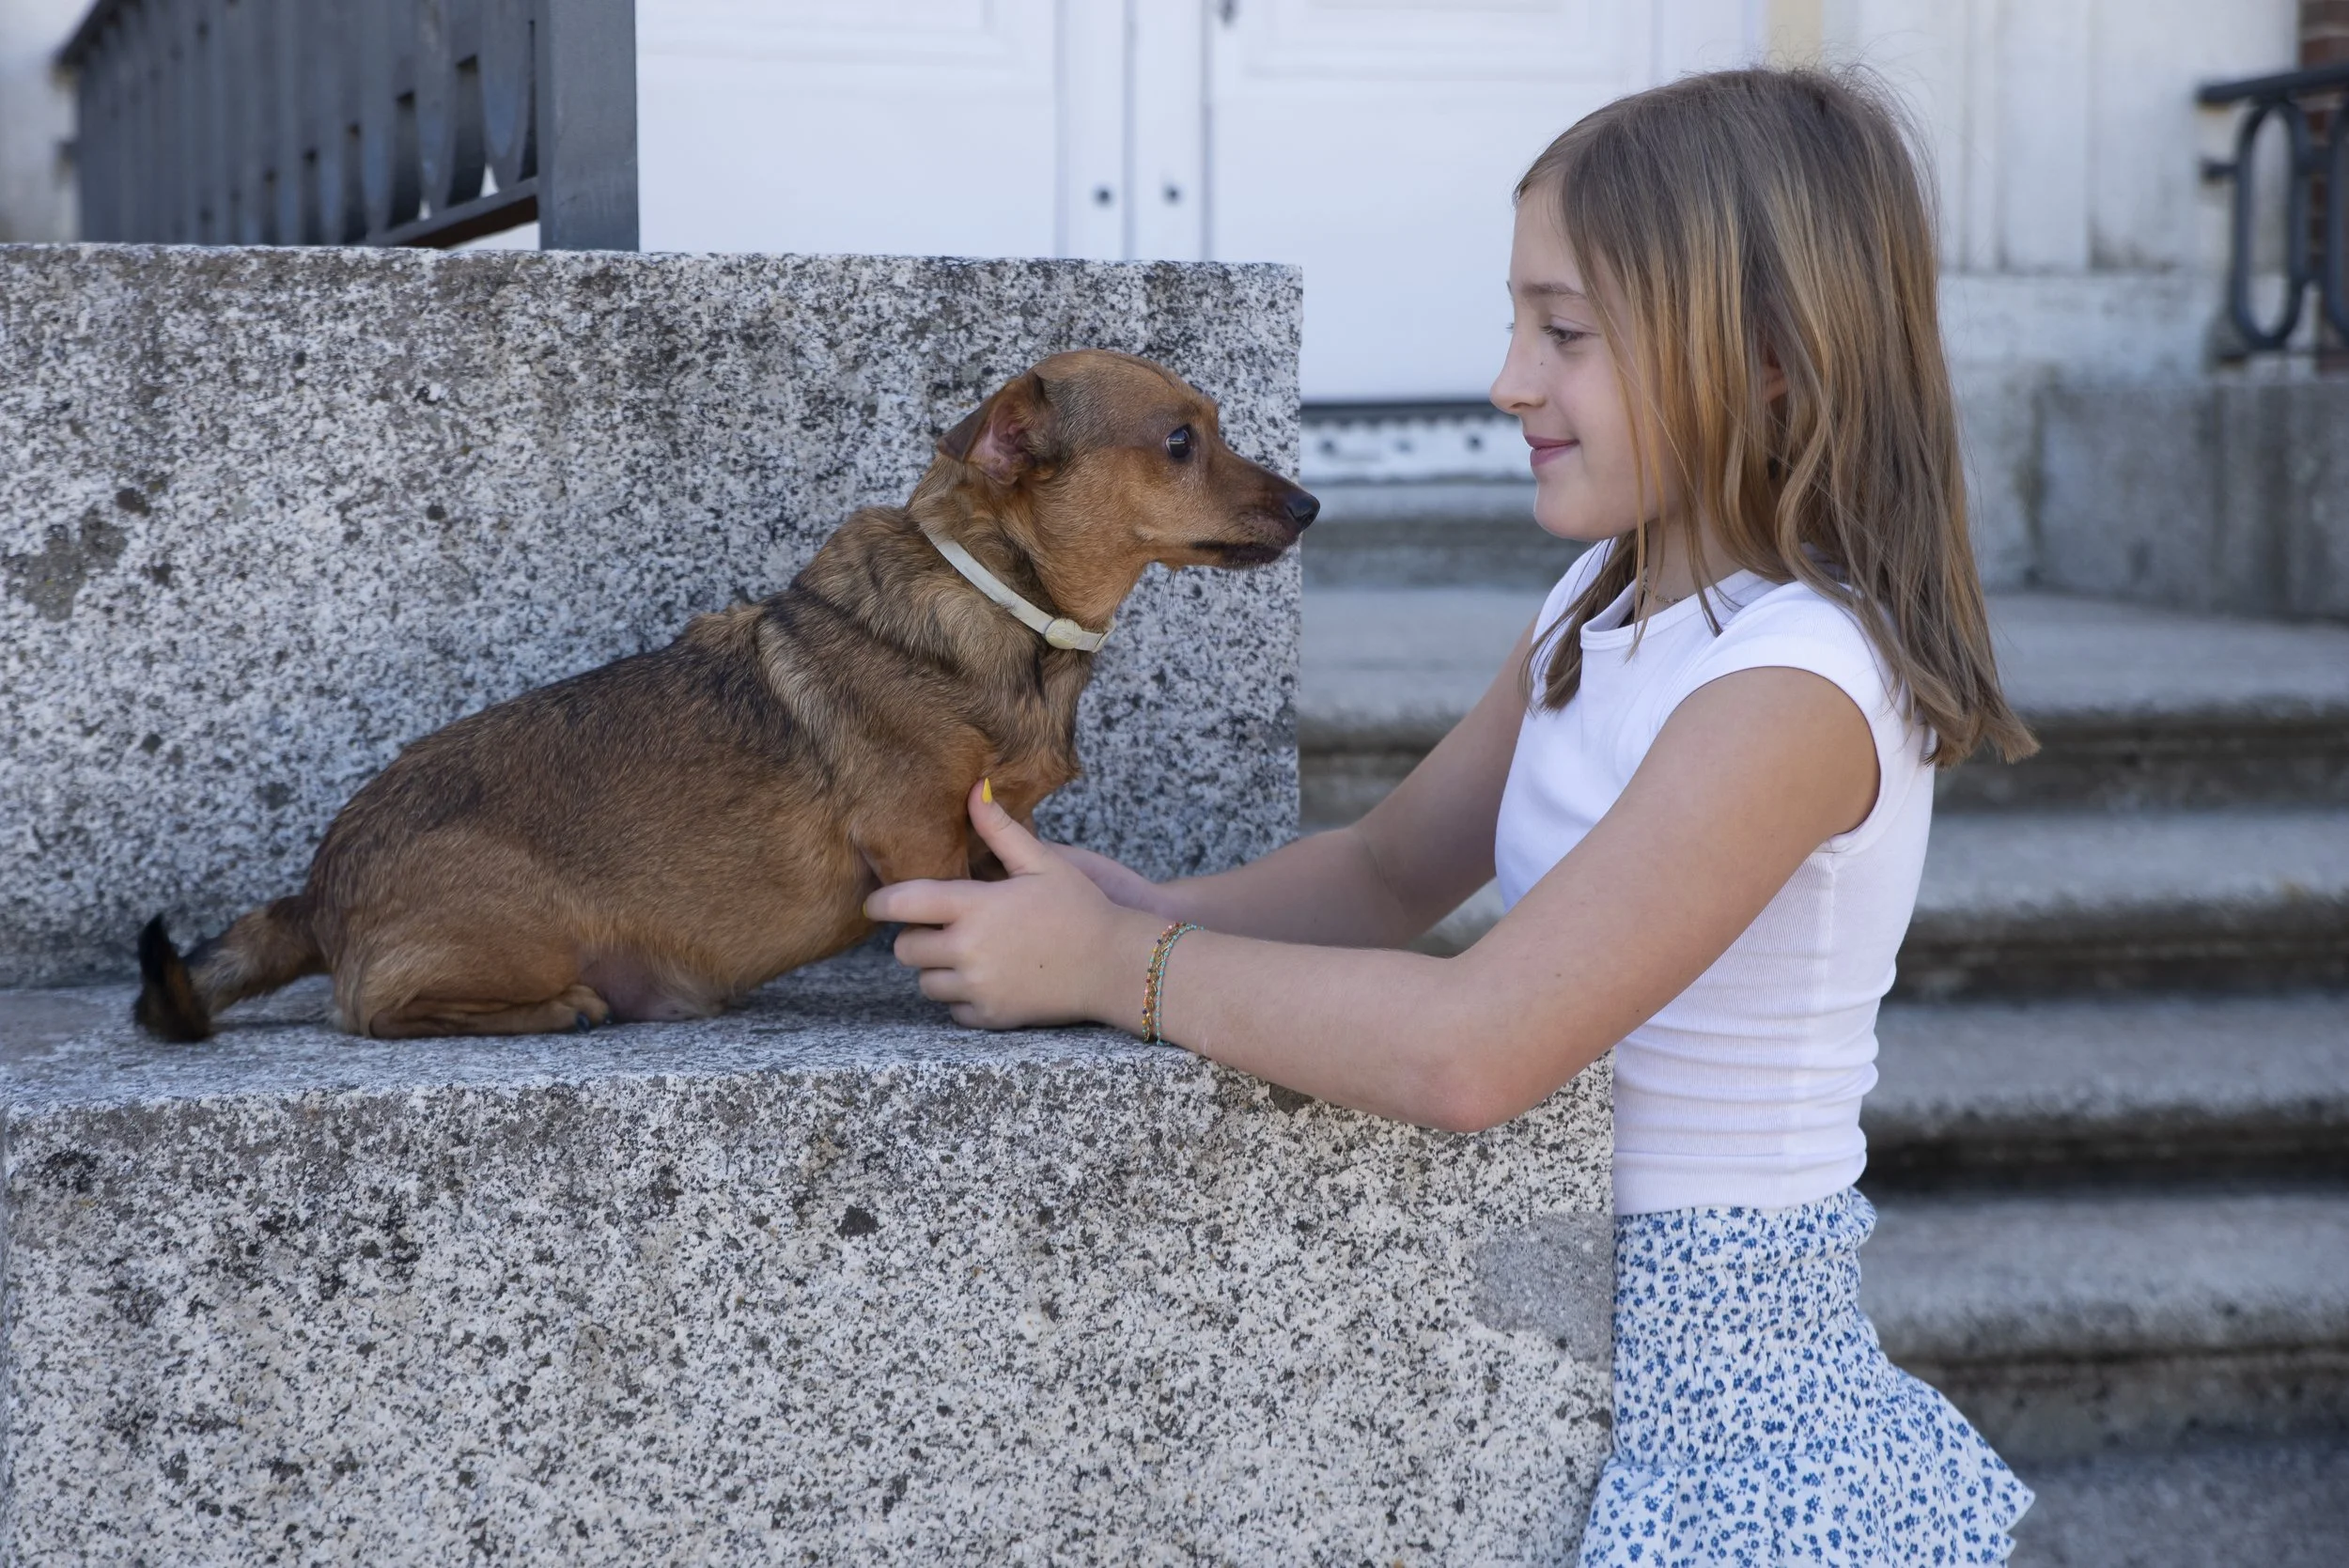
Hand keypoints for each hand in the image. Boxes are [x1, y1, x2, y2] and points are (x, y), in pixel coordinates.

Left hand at [865, 782, 1159, 1030]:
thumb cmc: (1081, 908)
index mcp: (976, 908)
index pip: (903, 904)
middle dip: (915, 936)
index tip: (876, 902)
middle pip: (905, 949)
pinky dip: (961, 996)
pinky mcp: (991, 1016)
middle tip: (939, 926)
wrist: (1115, 965)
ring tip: (965, 952)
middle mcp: (969, 951)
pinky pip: (952, 1009)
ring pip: (925, 982)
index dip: (881, 902)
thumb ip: (1001, 830)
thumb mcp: (1044, 862)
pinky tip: (987, 977)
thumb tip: (974, 790)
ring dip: (936, 968)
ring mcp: (978, 987)